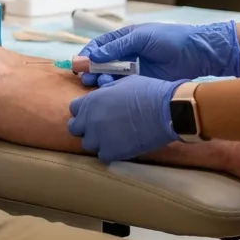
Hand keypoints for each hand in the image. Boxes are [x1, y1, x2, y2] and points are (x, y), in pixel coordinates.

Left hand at [68, 76, 184, 162]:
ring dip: (97, 142)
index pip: (74, 109)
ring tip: (112, 139)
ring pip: (87, 144)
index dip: (83, 112)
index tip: (94, 113)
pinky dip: (110, 153)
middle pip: (74, 128)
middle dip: (85, 128)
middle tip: (100, 128)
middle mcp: (90, 119)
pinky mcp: (111, 151)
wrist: (165, 110)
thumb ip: (105, 93)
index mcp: (92, 101)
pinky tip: (121, 147)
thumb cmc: (147, 92)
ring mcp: (99, 137)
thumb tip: (102, 98)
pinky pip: (102, 156)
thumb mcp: (121, 84)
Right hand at [77, 22, 239, 86]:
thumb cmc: (169, 39)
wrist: (196, 54)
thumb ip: (117, 47)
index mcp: (124, 39)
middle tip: (86, 78)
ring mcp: (134, 69)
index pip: (99, 46)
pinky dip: (115, 89)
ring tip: (100, 85)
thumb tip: (93, 55)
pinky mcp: (141, 82)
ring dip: (102, 81)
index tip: (79, 65)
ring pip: (110, 76)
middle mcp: (125, 54)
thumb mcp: (141, 37)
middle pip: (101, 63)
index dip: (87, 55)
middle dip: (91, 71)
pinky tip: (111, 92)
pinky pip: (123, 86)